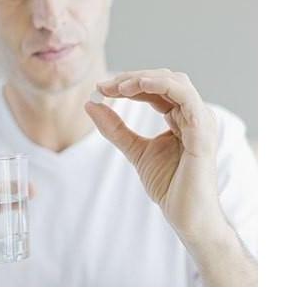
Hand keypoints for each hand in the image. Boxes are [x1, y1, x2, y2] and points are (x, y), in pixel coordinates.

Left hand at [85, 69, 224, 242]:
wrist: (186, 215)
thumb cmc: (169, 185)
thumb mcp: (135, 150)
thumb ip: (115, 128)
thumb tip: (90, 103)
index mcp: (182, 117)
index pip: (155, 89)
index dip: (128, 84)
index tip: (100, 88)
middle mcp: (194, 114)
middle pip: (165, 79)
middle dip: (133, 78)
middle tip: (105, 85)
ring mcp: (201, 120)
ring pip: (175, 82)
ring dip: (145, 78)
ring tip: (119, 86)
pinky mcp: (202, 130)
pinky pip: (185, 97)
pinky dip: (162, 86)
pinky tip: (140, 86)